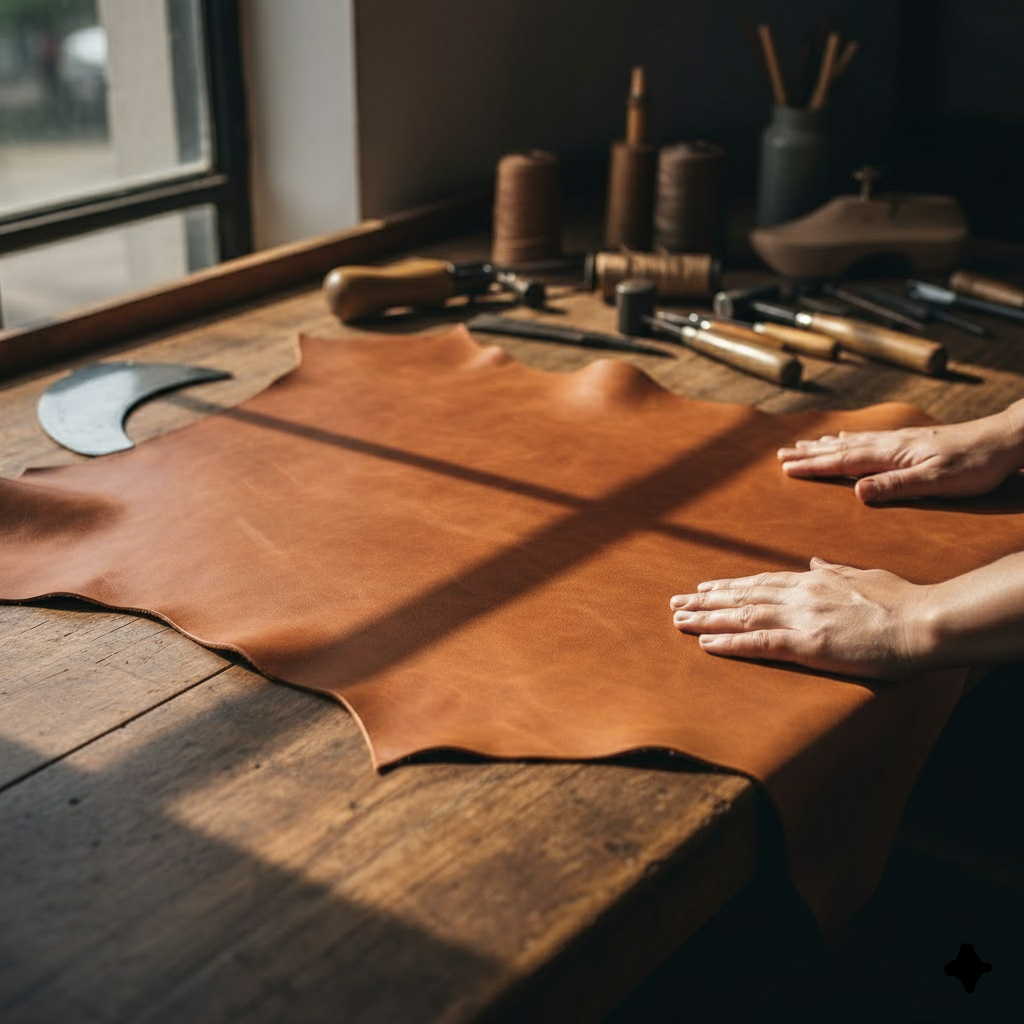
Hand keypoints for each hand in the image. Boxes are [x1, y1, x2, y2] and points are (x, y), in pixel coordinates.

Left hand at [670, 558, 934, 680]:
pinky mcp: (807, 644)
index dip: (729, 586)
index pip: (760, 582)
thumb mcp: (864, 575)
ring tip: (677, 619)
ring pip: (740, 616)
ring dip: (705, 618)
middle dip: (705, 600)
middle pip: (742, 597)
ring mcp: (800, 618)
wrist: (924, 621)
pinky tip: (705, 643)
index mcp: (813, 580)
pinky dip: (728, 642)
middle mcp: (799, 594)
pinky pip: (758, 643)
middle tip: (675, 602)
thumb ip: (835, 570)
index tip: (704, 587)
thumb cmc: (902, 601)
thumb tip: (813, 562)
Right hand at [777, 411, 1023, 502]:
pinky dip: (849, 439)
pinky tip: (847, 438)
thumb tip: (857, 492)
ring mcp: (900, 440)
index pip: (843, 461)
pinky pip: (869, 439)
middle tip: (781, 454)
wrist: (1004, 440)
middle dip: (809, 453)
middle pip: (841, 449)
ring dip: (825, 445)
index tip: (786, 468)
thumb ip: (895, 486)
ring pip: (853, 441)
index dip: (813, 466)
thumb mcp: (935, 482)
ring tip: (803, 444)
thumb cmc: (974, 466)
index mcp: (891, 455)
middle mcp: (890, 444)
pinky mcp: (911, 440)